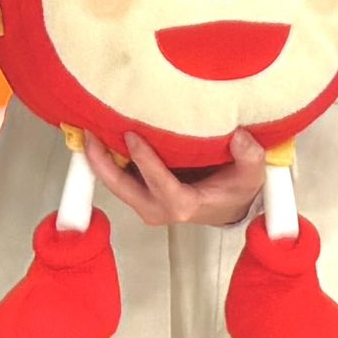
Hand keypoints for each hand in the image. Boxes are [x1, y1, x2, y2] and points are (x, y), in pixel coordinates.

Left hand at [80, 129, 265, 228]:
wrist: (225, 207)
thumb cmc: (234, 191)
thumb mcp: (250, 176)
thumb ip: (249, 157)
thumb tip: (240, 138)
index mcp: (183, 205)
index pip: (160, 183)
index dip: (144, 160)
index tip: (131, 136)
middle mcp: (158, 208)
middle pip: (122, 187)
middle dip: (102, 162)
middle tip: (89, 133)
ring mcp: (146, 203)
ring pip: (115, 183)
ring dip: (98, 159)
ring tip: (87, 129)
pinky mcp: (140, 194)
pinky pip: (118, 177)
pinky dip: (105, 159)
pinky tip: (98, 135)